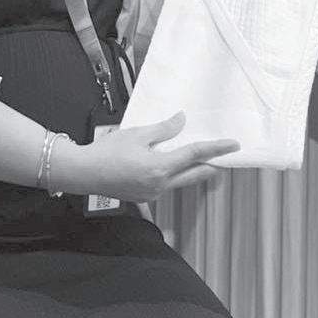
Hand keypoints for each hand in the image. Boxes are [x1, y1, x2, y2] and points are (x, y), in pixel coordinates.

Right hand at [62, 112, 238, 201]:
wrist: (84, 173)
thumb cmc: (107, 152)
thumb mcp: (137, 134)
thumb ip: (163, 129)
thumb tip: (182, 121)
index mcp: (159, 168)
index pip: (195, 155)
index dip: (216, 149)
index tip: (233, 144)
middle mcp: (160, 185)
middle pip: (195, 175)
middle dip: (213, 165)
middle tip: (226, 156)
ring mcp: (152, 193)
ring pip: (182, 181)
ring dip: (194, 170)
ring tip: (204, 158)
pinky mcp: (145, 196)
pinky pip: (168, 184)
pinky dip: (177, 174)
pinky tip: (175, 165)